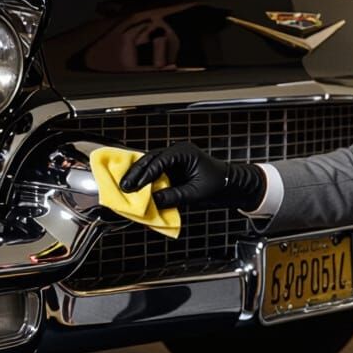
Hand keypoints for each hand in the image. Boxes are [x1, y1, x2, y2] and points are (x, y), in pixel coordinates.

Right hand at [119, 141, 265, 209]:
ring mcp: (172, 160)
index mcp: (183, 152)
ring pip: (149, 165)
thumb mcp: (195, 193)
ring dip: (138, 176)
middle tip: (124, 187)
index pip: (159, 160)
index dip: (145, 174)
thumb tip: (154, 200)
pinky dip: (145, 181)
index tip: (134, 186)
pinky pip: (154, 173)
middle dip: (136, 173)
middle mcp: (176, 153)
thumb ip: (174, 196)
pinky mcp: (170, 169)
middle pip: (150, 159)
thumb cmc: (217, 184)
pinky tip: (136, 189)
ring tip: (126, 188)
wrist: (228, 184)